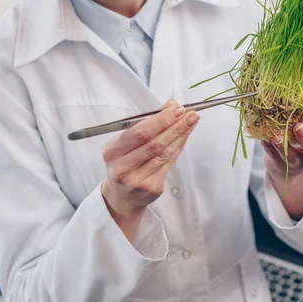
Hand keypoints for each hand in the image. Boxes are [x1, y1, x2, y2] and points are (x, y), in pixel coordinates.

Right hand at [101, 100, 199, 218]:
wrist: (122, 196)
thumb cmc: (125, 162)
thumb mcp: (126, 142)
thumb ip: (147, 123)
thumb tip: (171, 105)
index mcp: (112, 151)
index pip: (139, 132)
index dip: (160, 120)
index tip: (176, 109)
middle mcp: (121, 167)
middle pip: (153, 143)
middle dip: (174, 126)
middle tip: (189, 114)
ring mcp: (136, 180)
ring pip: (163, 154)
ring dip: (180, 135)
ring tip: (190, 122)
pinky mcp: (151, 188)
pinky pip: (168, 164)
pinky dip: (178, 147)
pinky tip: (184, 137)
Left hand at [262, 123, 302, 181]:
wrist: (284, 166)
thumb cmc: (300, 139)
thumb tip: (302, 95)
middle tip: (299, 127)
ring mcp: (295, 162)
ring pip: (292, 157)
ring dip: (285, 146)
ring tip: (277, 137)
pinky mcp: (278, 163)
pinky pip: (273, 156)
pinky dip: (268, 147)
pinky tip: (265, 138)